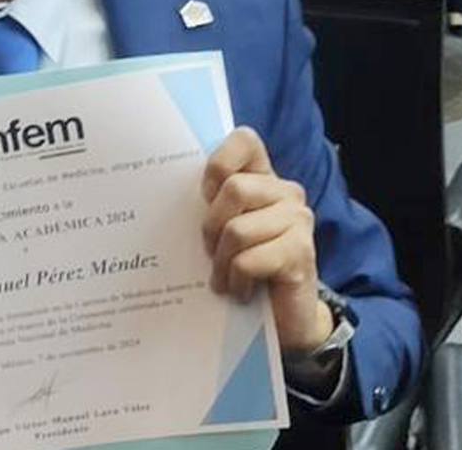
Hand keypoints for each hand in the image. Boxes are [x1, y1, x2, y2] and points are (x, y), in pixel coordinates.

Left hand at [202, 128, 333, 353]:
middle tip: (210, 252)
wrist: (286, 319)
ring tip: (224, 278)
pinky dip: (237, 281)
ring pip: (238, 229)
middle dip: (211, 226)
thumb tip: (160, 188)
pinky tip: (241, 291)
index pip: (244, 141)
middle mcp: (286, 192)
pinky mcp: (301, 253)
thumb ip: (211, 206)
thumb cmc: (247, 270)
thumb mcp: (224, 232)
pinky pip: (250, 260)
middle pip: (234, 189)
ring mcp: (298, 221)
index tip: (205, 196)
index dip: (218, 164)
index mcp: (264, 179)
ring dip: (222, 261)